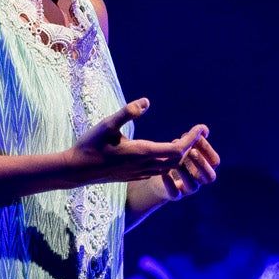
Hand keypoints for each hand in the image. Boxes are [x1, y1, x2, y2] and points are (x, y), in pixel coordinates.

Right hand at [66, 98, 210, 186]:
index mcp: (142, 152)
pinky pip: (159, 172)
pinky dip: (168, 162)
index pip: (177, 149)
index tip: (202, 128)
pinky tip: (166, 153)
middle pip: (177, 160)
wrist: (76, 171)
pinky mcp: (133, 176)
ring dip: (180, 156)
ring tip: (186, 141)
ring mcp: (139, 173)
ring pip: (169, 167)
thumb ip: (127, 112)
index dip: (192, 139)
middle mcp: (144, 166)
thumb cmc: (90, 145)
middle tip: (198, 133)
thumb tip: (147, 101)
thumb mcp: (106, 124)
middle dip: (190, 146)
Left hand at [158, 124, 219, 201]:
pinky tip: (164, 173)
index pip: (214, 161)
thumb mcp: (184, 148)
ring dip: (186, 172)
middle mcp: (199, 180)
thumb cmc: (175, 159)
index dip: (207, 149)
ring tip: (176, 160)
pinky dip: (170, 183)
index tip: (196, 137)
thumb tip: (204, 129)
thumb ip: (193, 138)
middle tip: (191, 151)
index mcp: (205, 168)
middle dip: (201, 163)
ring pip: (193, 186)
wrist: (159, 179)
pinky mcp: (174, 196)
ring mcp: (187, 190)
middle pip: (210, 177)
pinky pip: (175, 194)